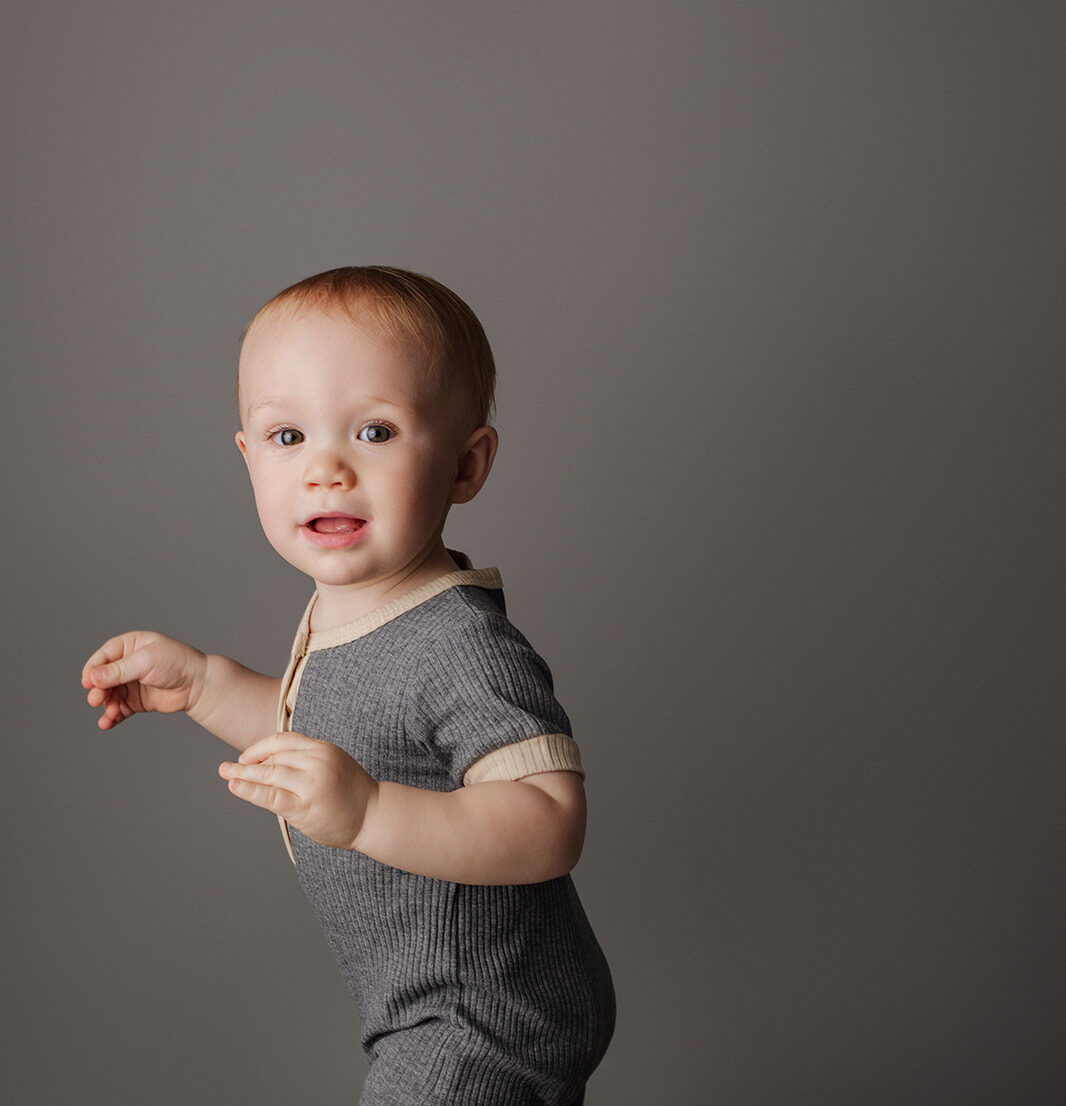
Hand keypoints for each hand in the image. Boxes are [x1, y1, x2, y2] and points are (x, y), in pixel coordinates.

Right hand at [82, 631, 207, 729]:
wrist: (199, 685)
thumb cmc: (177, 664)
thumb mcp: (146, 661)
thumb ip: (119, 670)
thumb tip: (93, 676)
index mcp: (131, 645)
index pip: (104, 656)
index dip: (93, 669)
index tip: (88, 683)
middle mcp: (129, 664)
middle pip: (103, 678)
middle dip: (98, 690)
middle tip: (96, 700)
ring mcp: (132, 683)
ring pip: (109, 695)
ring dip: (106, 705)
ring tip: (111, 713)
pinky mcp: (136, 701)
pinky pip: (119, 709)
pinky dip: (112, 716)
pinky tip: (107, 723)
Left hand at [218, 732, 377, 850]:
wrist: (375, 816)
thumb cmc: (350, 793)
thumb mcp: (331, 764)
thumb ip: (305, 761)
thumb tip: (267, 764)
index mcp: (323, 748)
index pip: (283, 740)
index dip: (261, 748)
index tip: (246, 757)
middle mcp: (317, 761)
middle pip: (273, 758)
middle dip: (246, 763)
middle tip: (226, 768)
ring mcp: (311, 783)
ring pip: (269, 775)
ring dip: (243, 776)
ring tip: (227, 776)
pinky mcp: (306, 806)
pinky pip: (272, 796)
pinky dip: (250, 791)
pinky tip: (236, 787)